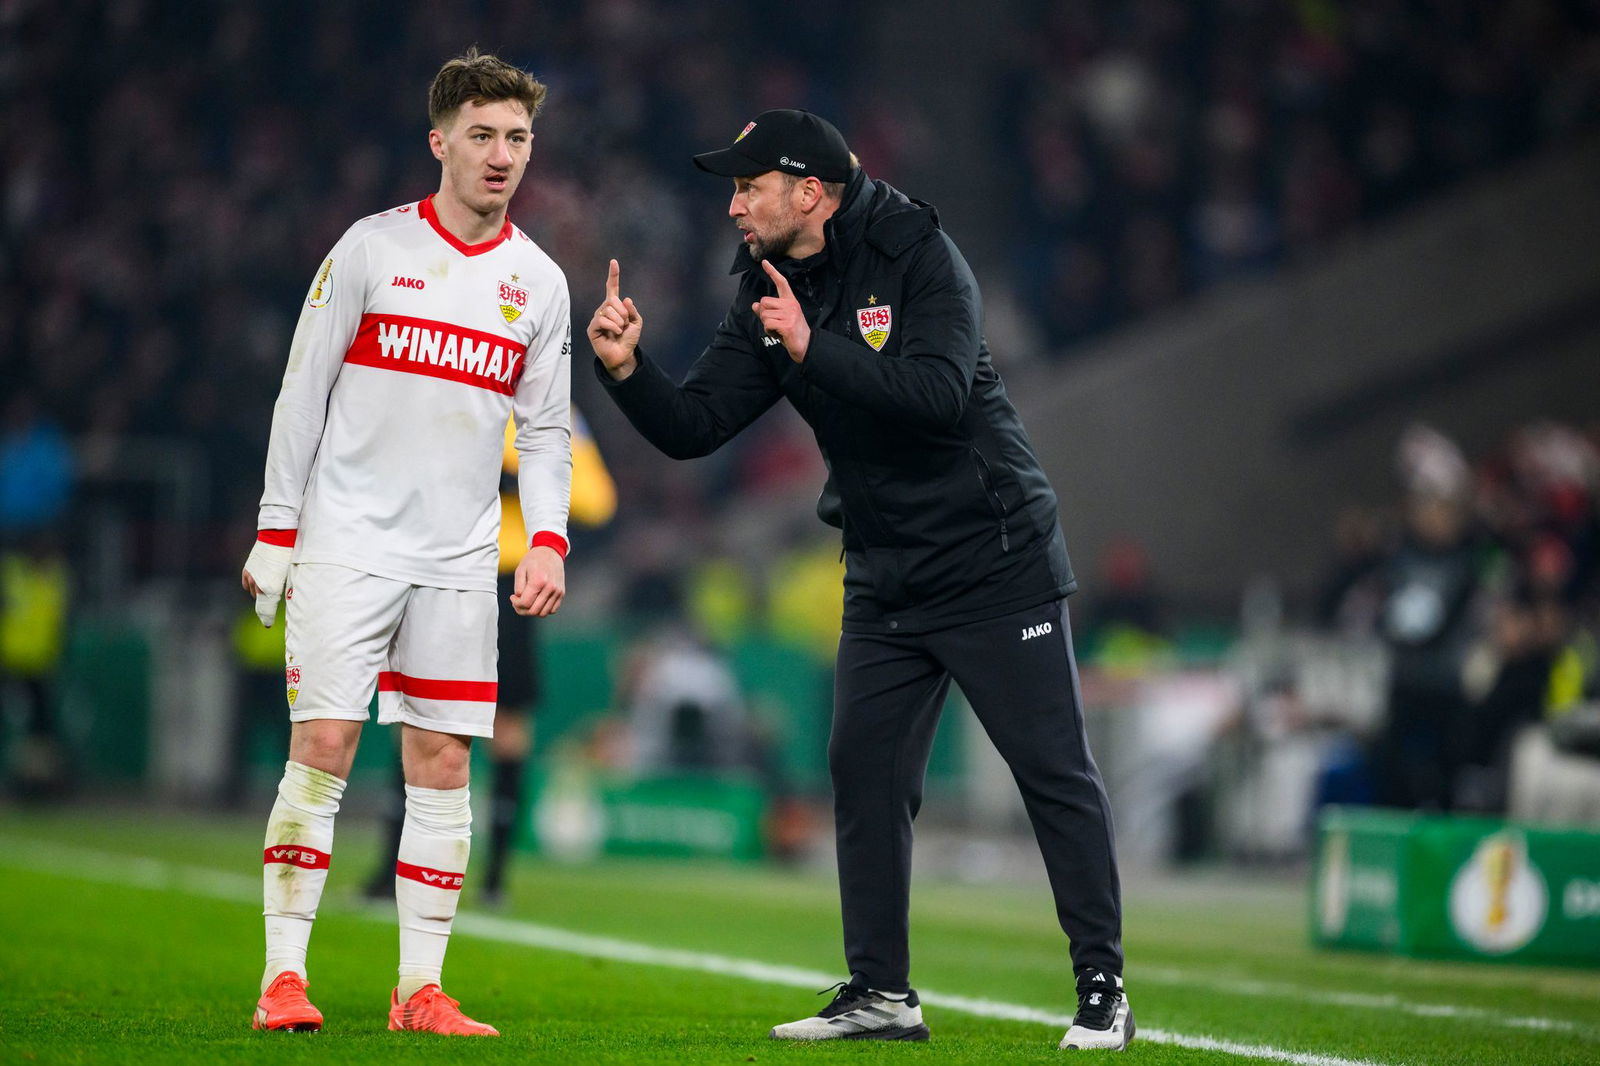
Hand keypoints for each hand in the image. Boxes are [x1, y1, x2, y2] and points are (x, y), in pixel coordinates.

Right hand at [241, 539, 292, 626]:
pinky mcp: (247, 570)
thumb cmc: (288, 555)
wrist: (277, 537)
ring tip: (267, 590)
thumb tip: (283, 597)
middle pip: (260, 601)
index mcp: (270, 588)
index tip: (268, 625)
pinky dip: (252, 586)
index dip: (267, 618)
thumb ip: (283, 587)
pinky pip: (247, 584)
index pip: (267, 608)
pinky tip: (257, 584)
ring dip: (259, 593)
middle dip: (266, 604)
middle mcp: (258, 584)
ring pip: (253, 592)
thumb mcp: (288, 574)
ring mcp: (251, 577)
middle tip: (273, 603)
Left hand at [510, 545, 564, 616]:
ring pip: (543, 613)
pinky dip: (543, 609)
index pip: (525, 603)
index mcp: (539, 580)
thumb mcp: (520, 570)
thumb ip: (518, 587)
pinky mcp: (562, 593)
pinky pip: (552, 610)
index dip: (516, 604)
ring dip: (533, 611)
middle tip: (518, 602)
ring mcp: (558, 591)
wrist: (550, 552)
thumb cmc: (534, 560)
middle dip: (522, 609)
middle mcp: (550, 588)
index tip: (513, 597)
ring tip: (528, 602)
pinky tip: (537, 601)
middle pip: (534, 611)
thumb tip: (520, 600)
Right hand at [587, 259, 643, 379]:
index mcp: (614, 306)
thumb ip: (633, 310)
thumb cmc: (628, 339)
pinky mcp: (592, 328)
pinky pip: (602, 320)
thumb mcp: (636, 323)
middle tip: (624, 325)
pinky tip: (615, 333)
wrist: (623, 355)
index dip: (613, 275)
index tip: (614, 262)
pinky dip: (613, 326)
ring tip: (619, 331)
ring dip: (619, 322)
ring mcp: (597, 318)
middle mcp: (604, 309)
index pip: (612, 288)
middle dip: (624, 313)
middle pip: (613, 301)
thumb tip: (626, 299)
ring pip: (609, 310)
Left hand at [754, 259, 810, 361]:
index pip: (781, 283)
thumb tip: (754, 305)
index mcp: (790, 301)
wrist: (806, 347)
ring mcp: (789, 314)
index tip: (764, 262)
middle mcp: (790, 305)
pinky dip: (769, 331)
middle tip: (774, 323)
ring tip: (778, 329)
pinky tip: (779, 334)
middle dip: (763, 314)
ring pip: (764, 314)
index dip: (772, 272)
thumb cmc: (792, 334)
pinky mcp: (787, 324)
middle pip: (764, 302)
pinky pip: (767, 324)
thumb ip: (767, 312)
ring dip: (766, 324)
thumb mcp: (779, 320)